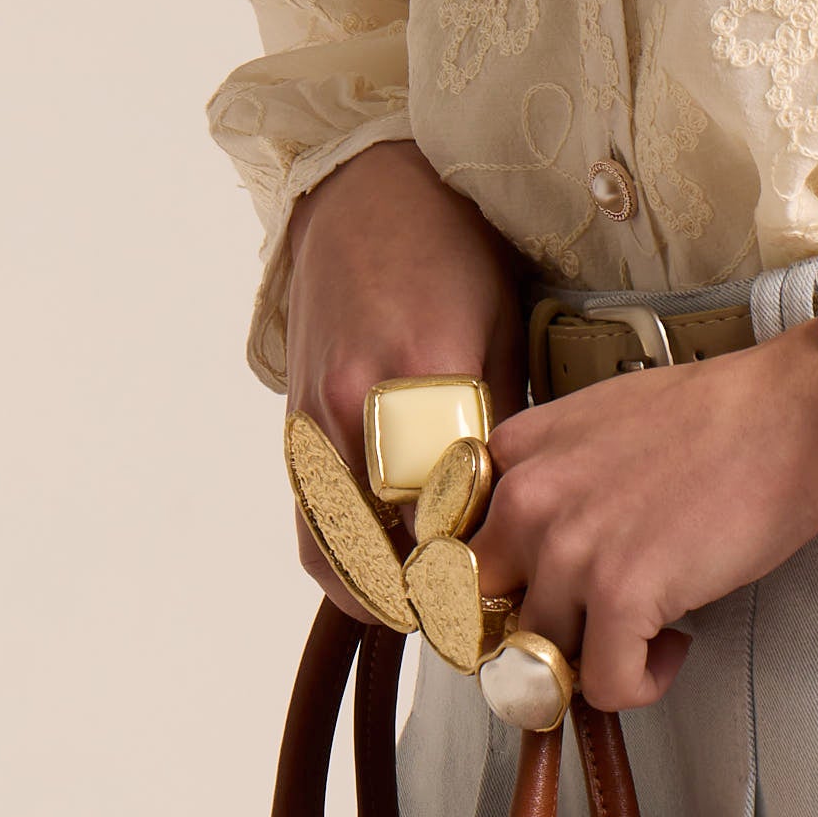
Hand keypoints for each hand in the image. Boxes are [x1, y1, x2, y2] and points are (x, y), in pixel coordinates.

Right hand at [285, 142, 526, 607]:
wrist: (363, 191)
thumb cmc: (448, 247)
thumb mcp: (502, 325)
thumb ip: (503, 422)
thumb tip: (524, 505)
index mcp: (418, 374)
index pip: (445, 512)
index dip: (477, 568)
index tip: (513, 599)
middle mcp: (352, 404)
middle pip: (381, 548)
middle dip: (430, 600)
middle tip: (479, 625)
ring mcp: (311, 418)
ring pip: (332, 550)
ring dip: (379, 593)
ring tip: (433, 613)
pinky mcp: (293, 425)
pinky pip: (311, 521)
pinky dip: (346, 562)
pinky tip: (388, 577)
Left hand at [473, 322, 817, 711]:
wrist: (792, 412)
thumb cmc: (720, 413)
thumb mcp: (601, 417)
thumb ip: (554, 469)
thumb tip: (548, 541)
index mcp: (519, 455)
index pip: (456, 547)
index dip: (493, 588)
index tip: (527, 603)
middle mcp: (529, 502)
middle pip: (482, 611)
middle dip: (526, 633)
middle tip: (581, 632)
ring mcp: (571, 552)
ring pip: (540, 657)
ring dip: (594, 658)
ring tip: (645, 634)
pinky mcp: (623, 596)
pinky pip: (603, 686)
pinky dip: (639, 684)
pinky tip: (673, 647)